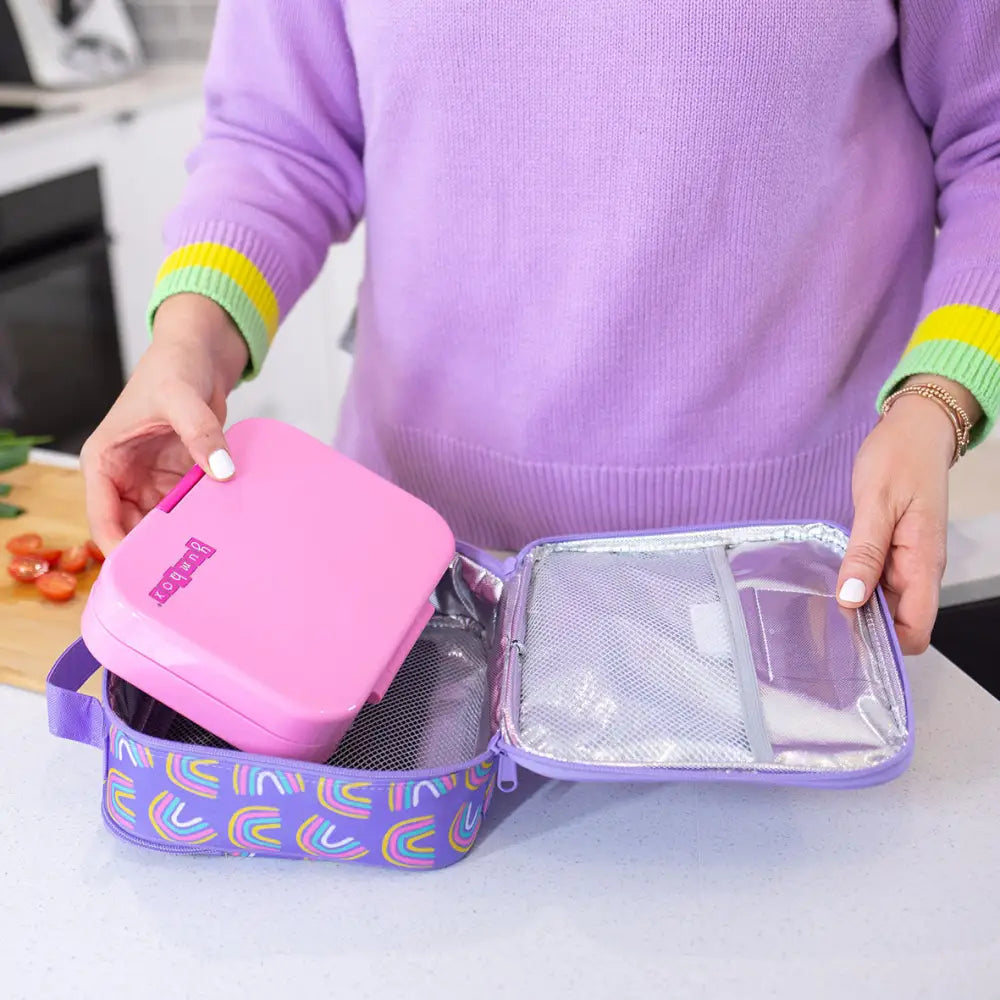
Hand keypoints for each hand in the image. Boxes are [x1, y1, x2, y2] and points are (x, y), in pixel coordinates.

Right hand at [80, 294, 248, 553]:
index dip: (120, 548)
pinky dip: (204, 519)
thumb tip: (221, 469)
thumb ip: (200, 432)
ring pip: (164, 524)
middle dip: (156, 550)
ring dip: (184, 537)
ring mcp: (154, 480)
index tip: (144, 574)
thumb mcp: (180, 397)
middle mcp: (125, 477)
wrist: (200, 352)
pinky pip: (190, 508)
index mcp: (104, 462)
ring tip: (208, 561)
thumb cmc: (173, 366)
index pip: (103, 518)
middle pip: (135, 529)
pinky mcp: (180, 478)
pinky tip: (224, 535)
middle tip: (186, 575)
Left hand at [836, 376, 978, 653]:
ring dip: (856, 609)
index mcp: (924, 563)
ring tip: (815, 609)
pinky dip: (856, 587)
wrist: (915, 429)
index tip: (847, 640)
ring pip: (884, 604)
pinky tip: (829, 583)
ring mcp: (907, 561)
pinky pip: (876, 582)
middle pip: (897, 623)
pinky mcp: (893, 551)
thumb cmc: (900, 459)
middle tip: (818, 628)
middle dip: (864, 630)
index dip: (886, 644)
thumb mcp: (876, 504)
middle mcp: (919, 569)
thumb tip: (851, 598)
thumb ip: (865, 553)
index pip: (916, 630)